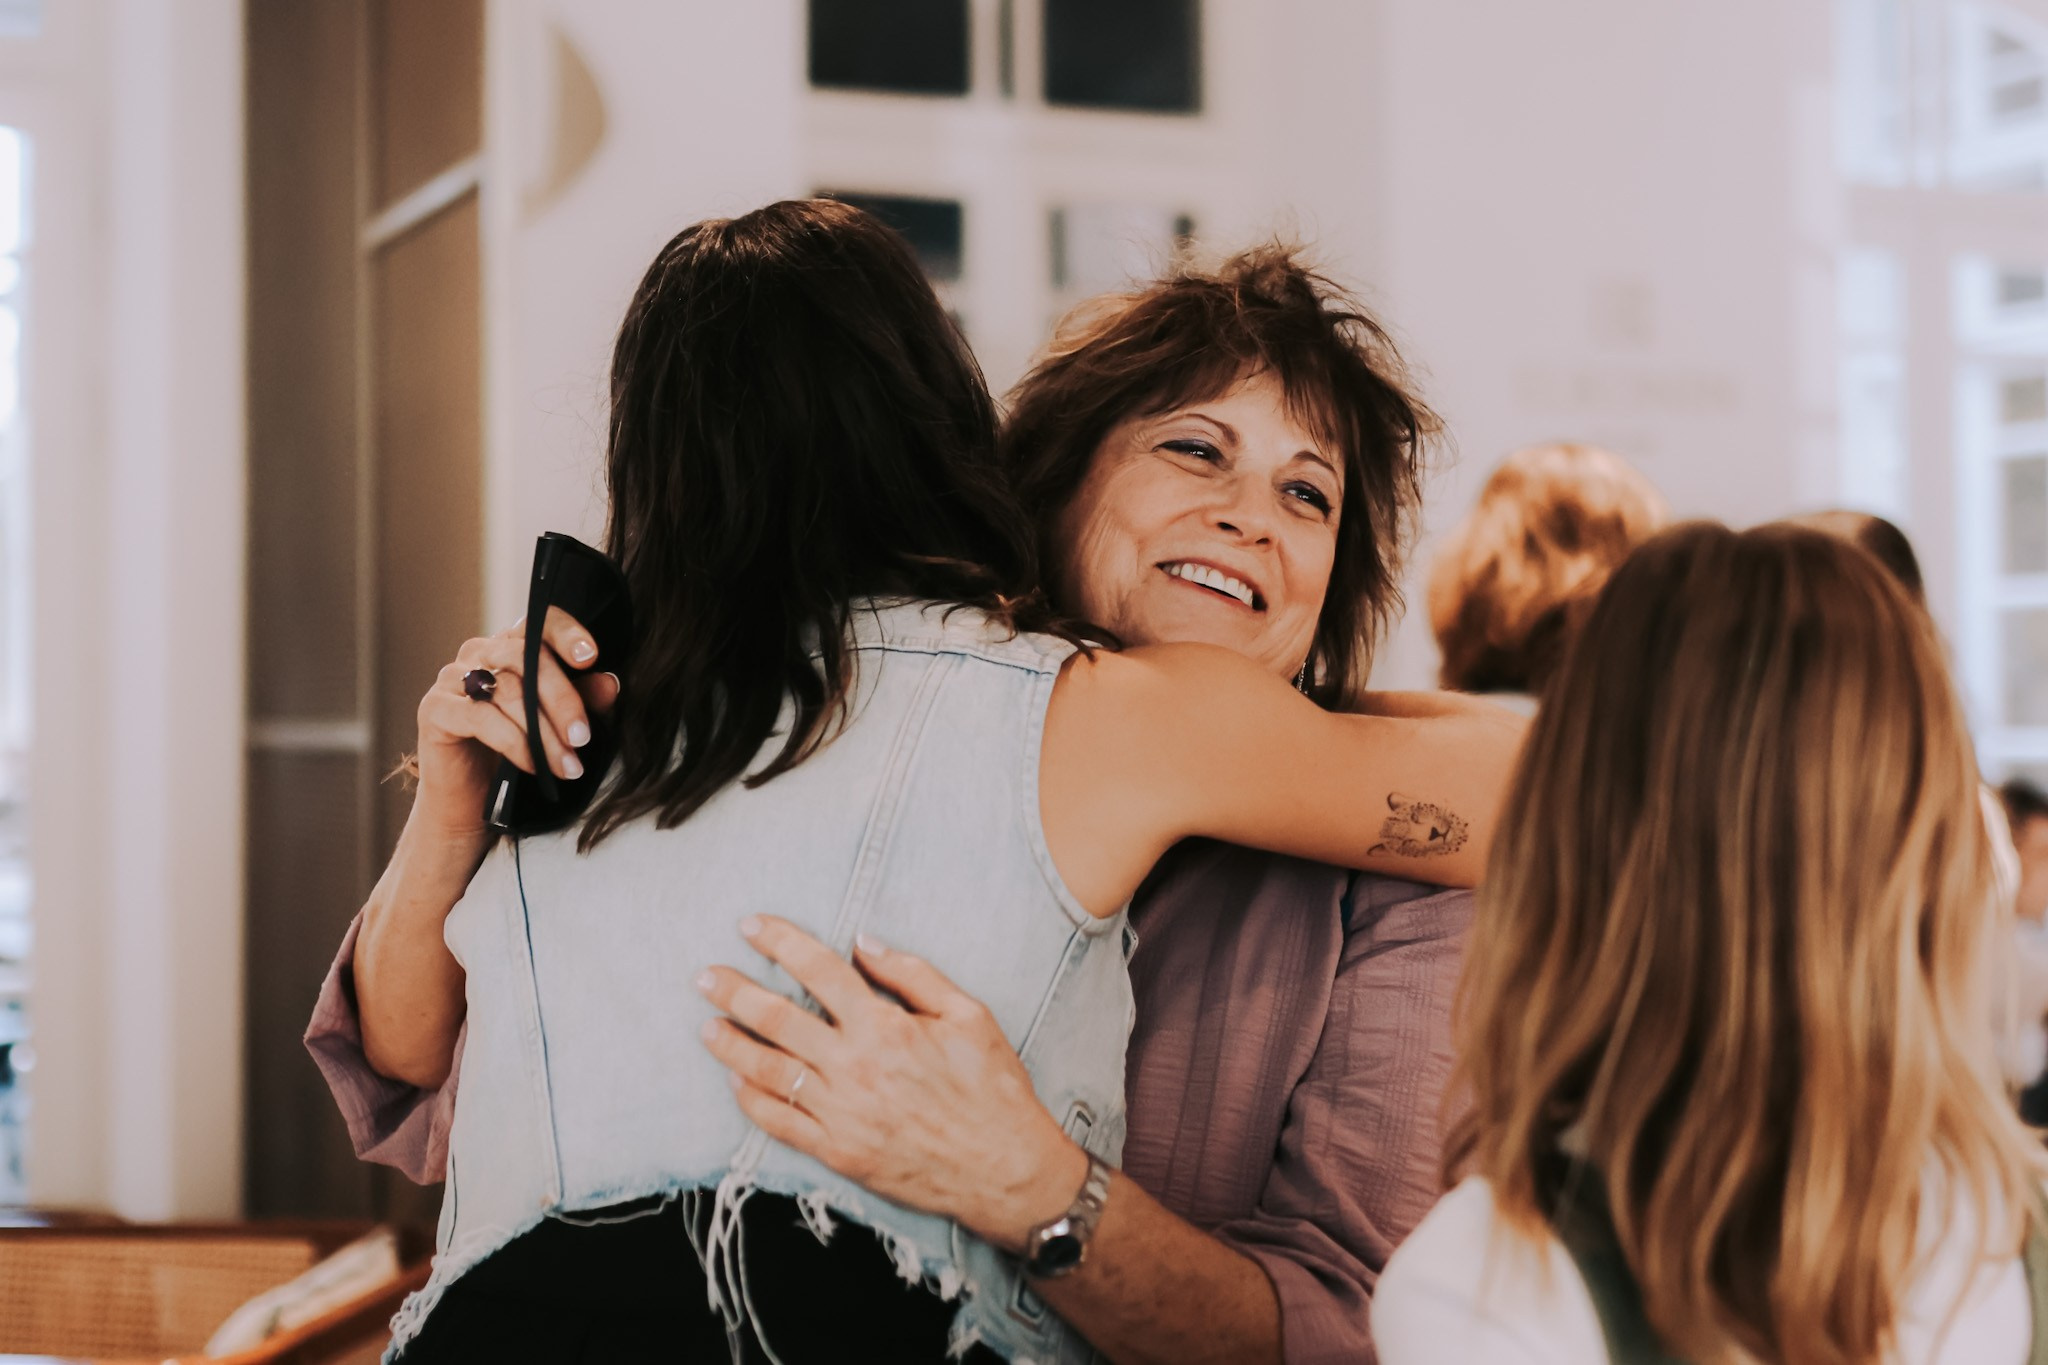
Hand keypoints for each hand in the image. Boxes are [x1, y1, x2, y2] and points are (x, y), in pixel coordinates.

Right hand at [411, 607, 620, 837]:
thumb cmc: (516, 755)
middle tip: (583, 737)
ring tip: (568, 765)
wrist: (470, 802)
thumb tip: (611, 683)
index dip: (565, 633)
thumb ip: (582, 701)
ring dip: (543, 733)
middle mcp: (479, 654)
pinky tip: (533, 765)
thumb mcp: (558, 727)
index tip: (591, 657)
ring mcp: (452, 678)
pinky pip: (479, 717)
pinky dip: (513, 742)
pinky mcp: (435, 709)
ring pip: (507, 690)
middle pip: (525, 657)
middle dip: (562, 699)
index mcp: (511, 646)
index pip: (538, 622)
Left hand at [696, 915, 1089, 1252]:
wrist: (1004, 1169)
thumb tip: (863, 942)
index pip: (818, 971)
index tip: (751, 926)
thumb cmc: (992, 1089)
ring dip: (731, 1045)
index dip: (780, 943)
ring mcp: (841, 1113)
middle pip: (778, 1019)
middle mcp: (855, 1067)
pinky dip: (752, 1102)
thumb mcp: (968, 1015)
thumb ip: (912, 974)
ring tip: (707, 1025)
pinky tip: (737, 1083)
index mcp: (885, 1027)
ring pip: (768, 1072)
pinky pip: (780, 1124)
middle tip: (706, 976)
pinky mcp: (838, 1152)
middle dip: (735, 992)